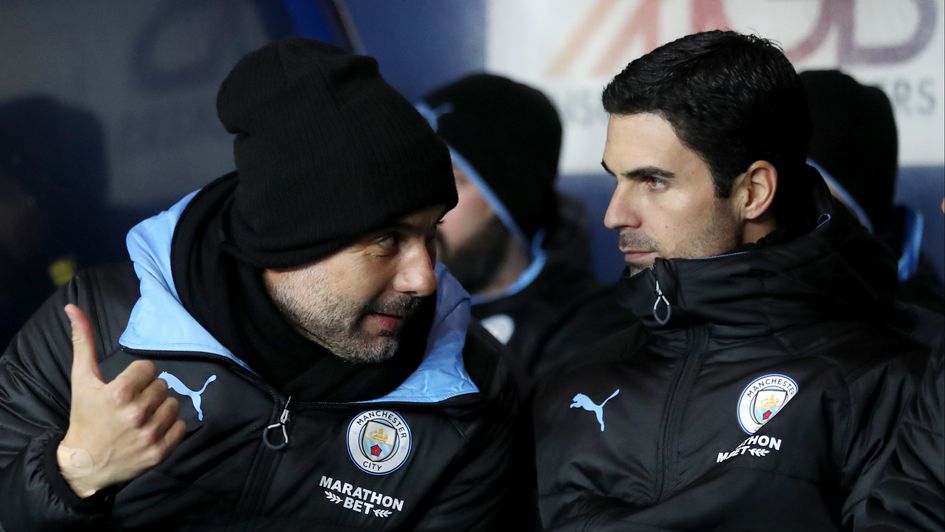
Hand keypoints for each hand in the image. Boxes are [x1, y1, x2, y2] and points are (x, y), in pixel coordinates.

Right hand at [57, 304, 186, 497]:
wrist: (84, 463)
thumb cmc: (84, 417)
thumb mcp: (82, 379)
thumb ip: (83, 341)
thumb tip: (73, 307)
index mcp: (119, 393)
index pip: (150, 368)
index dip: (138, 376)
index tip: (125, 387)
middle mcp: (136, 413)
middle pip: (162, 386)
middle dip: (149, 392)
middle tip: (132, 403)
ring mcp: (149, 434)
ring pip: (174, 404)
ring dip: (161, 408)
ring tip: (142, 416)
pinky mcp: (159, 452)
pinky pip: (181, 426)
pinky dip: (170, 427)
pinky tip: (152, 429)